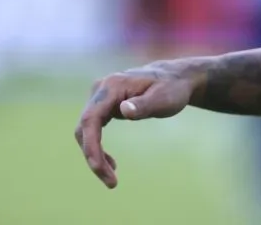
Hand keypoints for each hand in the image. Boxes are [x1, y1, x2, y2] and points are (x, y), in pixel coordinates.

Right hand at [74, 62, 199, 187]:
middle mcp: (100, 89)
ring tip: (111, 177)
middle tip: (111, 181)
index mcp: (112, 86)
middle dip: (93, 156)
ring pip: (86, 131)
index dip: (91, 145)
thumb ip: (145, 104)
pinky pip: (93, 130)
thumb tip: (124, 110)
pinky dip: (98, 147)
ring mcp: (100, 97)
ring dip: (94, 154)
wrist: (176, 79)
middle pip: (84, 127)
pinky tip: (111, 163)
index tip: (98, 168)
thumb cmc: (173, 88)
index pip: (91, 119)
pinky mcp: (104, 106)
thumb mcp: (165, 98)